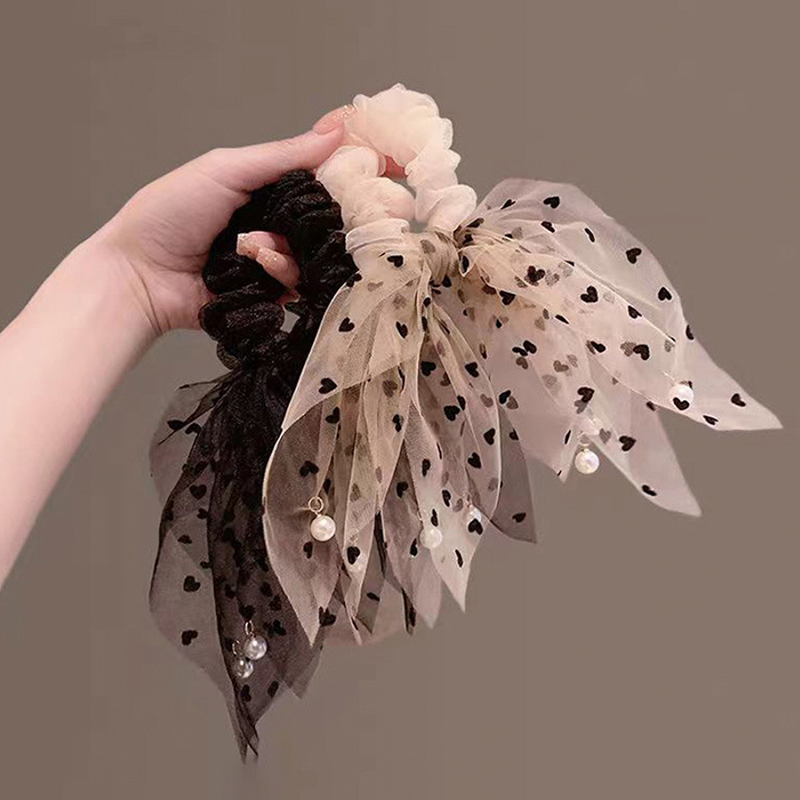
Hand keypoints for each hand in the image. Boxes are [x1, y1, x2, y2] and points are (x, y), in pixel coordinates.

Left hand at [97, 108, 350, 335]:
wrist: (139, 275)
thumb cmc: (169, 214)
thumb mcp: (227, 169)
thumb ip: (283, 155)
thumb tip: (337, 130)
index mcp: (263, 190)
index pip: (315, 184)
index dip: (334, 183)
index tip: (354, 182)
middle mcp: (271, 226)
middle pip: (318, 225)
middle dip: (307, 224)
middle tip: (283, 223)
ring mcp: (270, 263)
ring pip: (310, 258)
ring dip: (284, 253)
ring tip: (252, 251)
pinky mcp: (267, 296)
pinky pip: (296, 288)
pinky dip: (281, 277)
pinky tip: (256, 270)